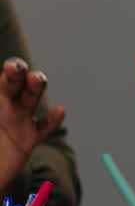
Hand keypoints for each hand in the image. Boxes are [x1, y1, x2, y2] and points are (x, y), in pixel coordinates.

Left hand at [0, 57, 65, 190]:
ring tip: (36, 79)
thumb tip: (23, 99)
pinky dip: (52, 120)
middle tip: (16, 68)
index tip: (8, 66)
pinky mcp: (27, 140)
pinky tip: (58, 111)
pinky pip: (43, 128)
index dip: (7, 70)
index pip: (1, 80)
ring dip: (35, 87)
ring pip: (31, 99)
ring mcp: (18, 120)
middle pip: (15, 83)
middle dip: (17, 73)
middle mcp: (5, 105)